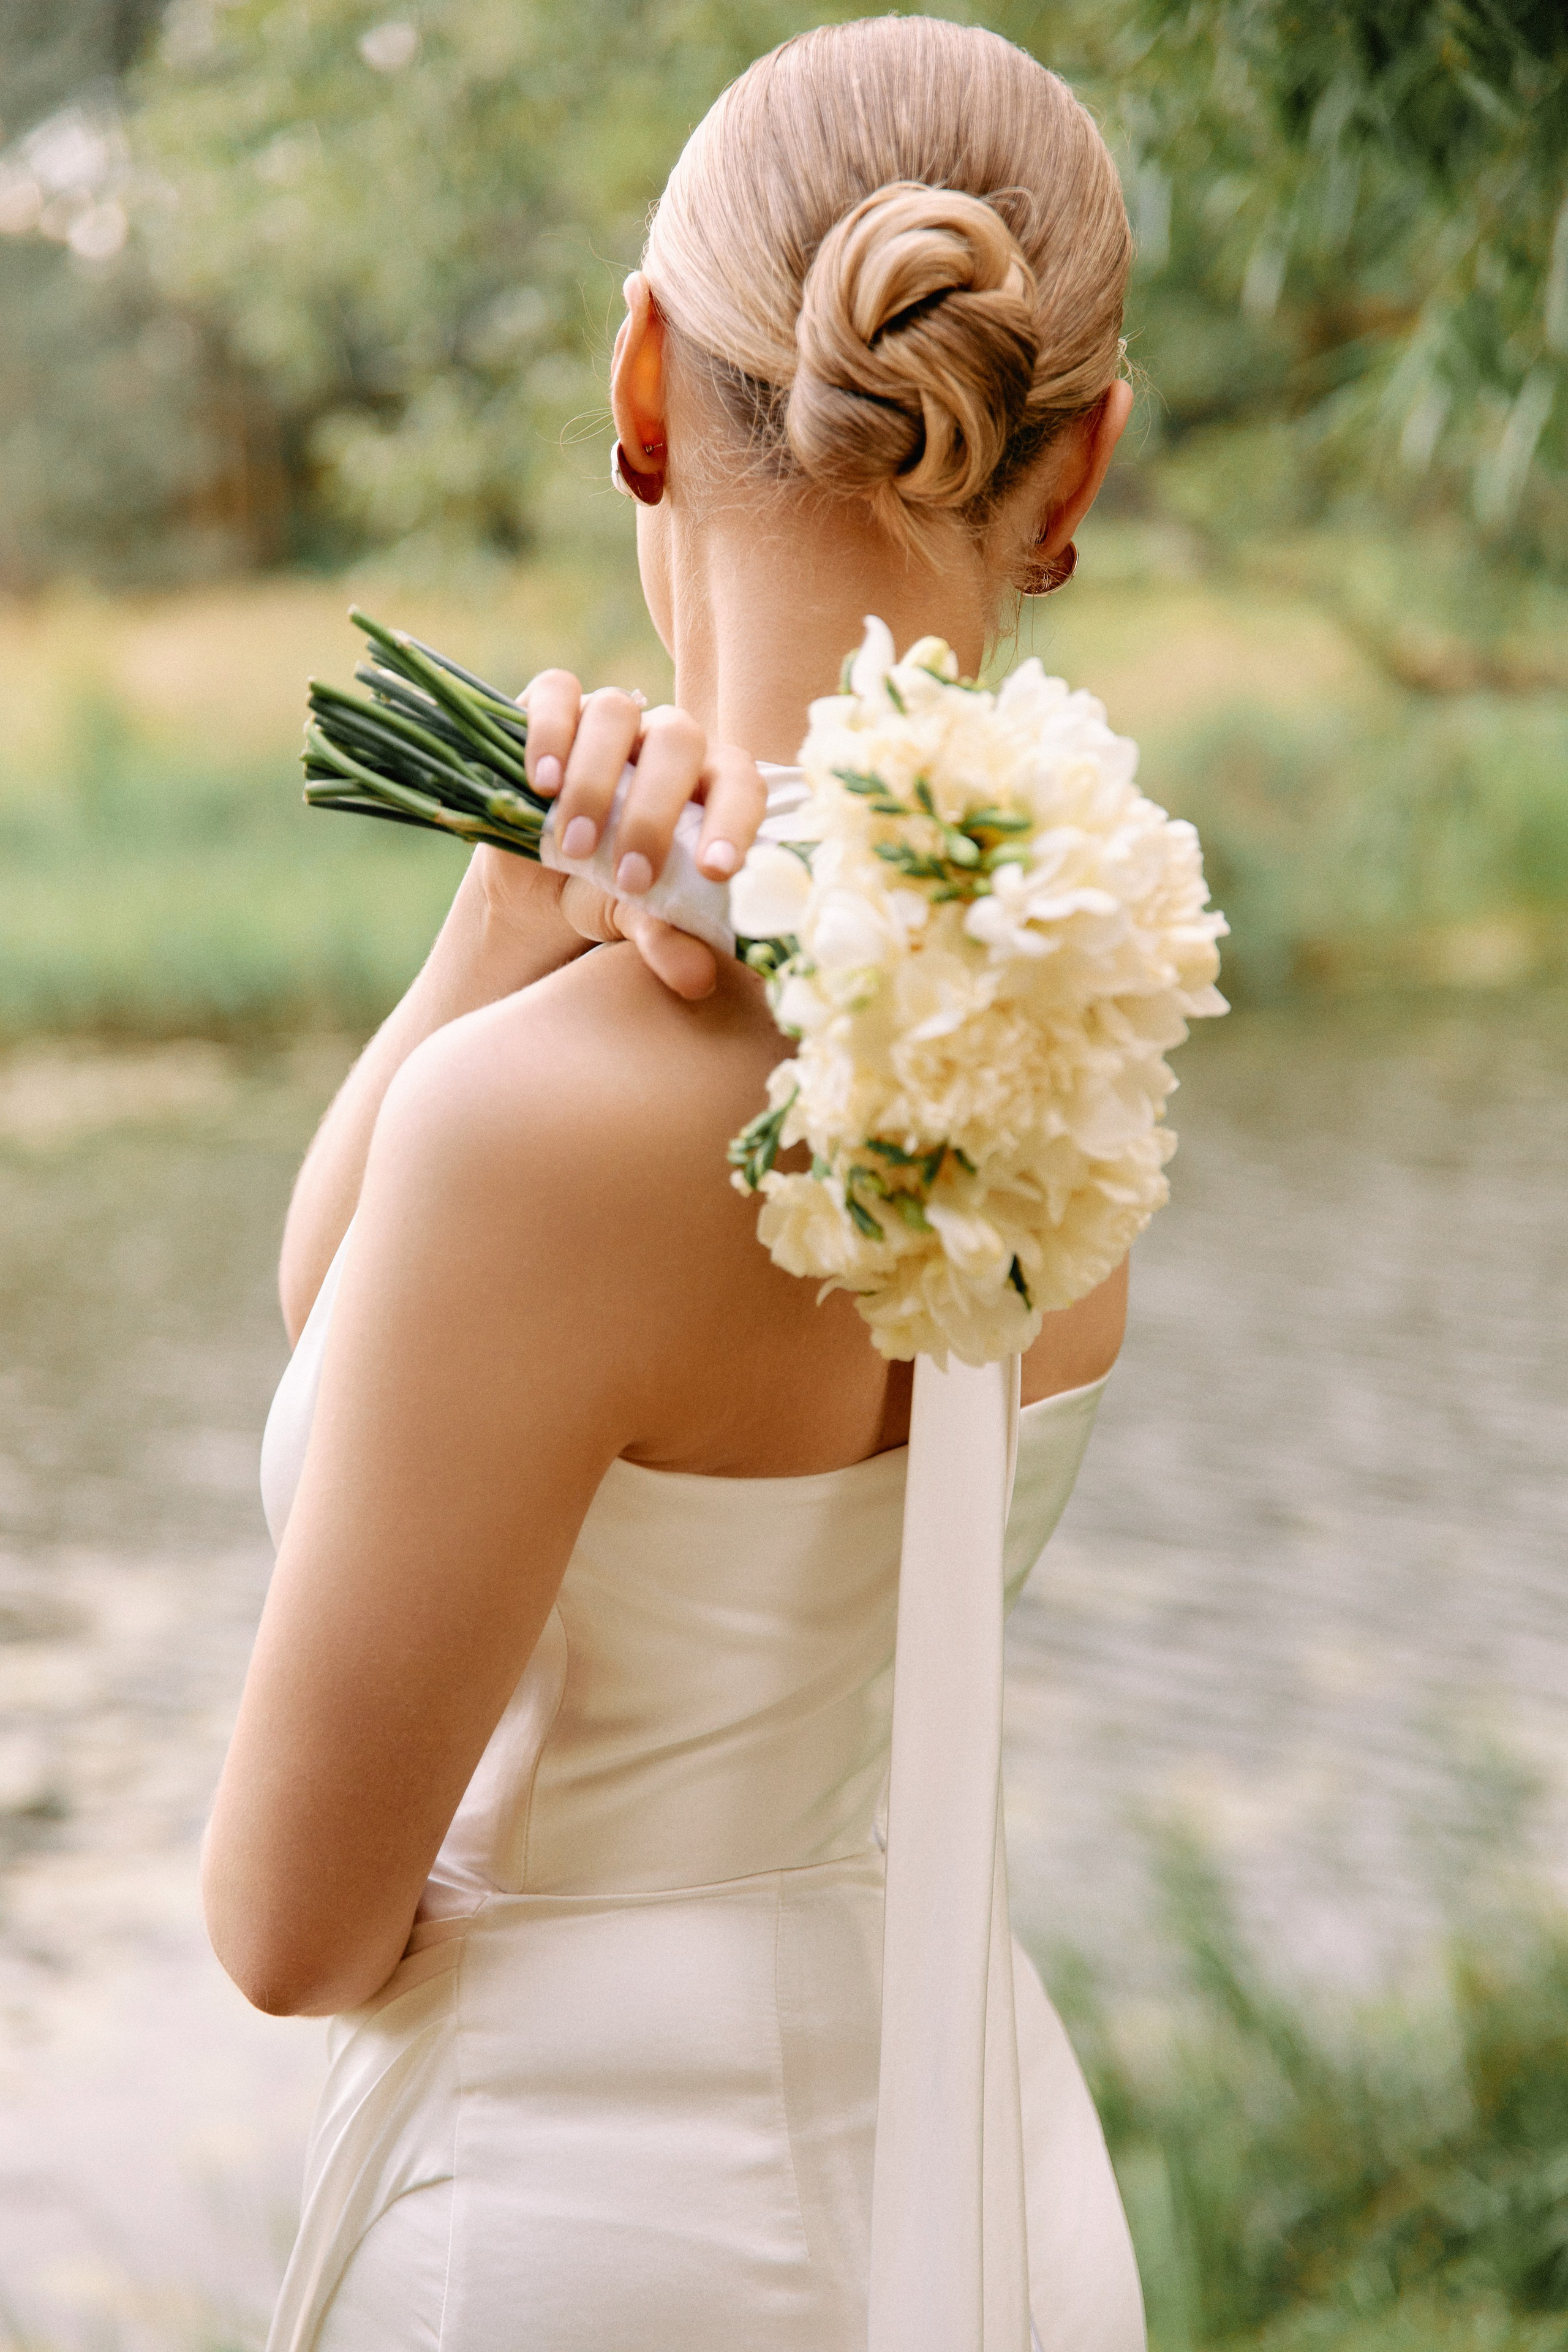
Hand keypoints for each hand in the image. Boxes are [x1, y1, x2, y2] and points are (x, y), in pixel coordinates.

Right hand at [511, 670, 767, 1000]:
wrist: (542, 879)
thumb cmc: (612, 893)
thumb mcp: (637, 921)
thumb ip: (668, 940)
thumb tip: (698, 980)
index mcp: (712, 785)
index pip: (742, 783)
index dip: (735, 821)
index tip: (716, 872)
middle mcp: (669, 742)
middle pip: (679, 740)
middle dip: (653, 812)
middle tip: (631, 879)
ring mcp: (613, 719)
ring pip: (616, 712)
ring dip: (595, 780)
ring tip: (576, 846)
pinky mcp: (554, 707)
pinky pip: (555, 692)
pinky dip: (548, 730)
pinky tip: (540, 782)